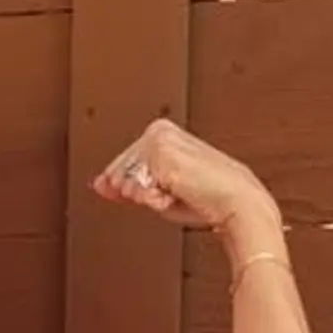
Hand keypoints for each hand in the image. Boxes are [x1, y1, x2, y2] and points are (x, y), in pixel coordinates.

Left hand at [94, 119, 282, 253]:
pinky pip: (137, 190)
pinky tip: (174, 194)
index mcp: (160, 131)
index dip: (123, 186)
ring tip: (176, 193)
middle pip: (118, 174)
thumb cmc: (206, 197)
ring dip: (147, 197)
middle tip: (170, 194)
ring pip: (126, 183)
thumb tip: (98, 183)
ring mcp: (157, 141)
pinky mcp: (160, 155)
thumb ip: (126, 184)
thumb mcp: (158, 190)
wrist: (234, 201)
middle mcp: (157, 130)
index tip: (147, 193)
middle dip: (138, 192)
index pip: (121, 164)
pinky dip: (153, 200)